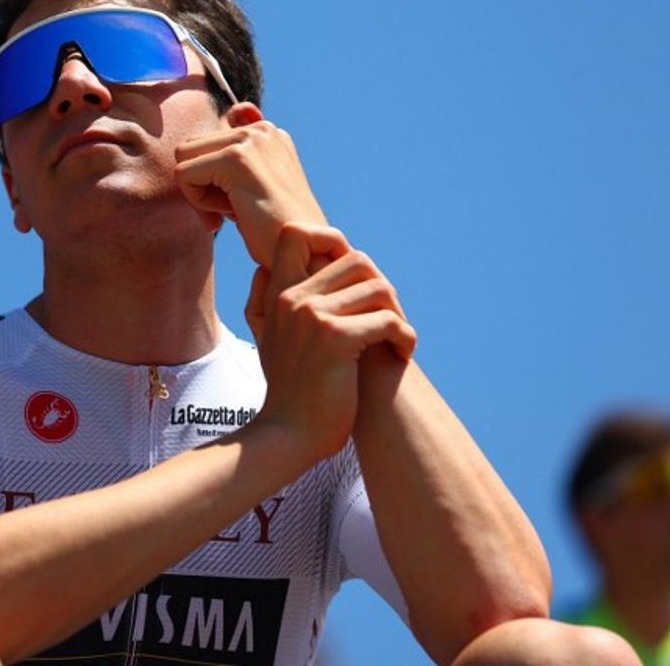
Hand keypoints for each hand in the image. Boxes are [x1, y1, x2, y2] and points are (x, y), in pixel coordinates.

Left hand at [174, 108, 325, 267]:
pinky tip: (232, 214)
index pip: (207, 140)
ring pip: (183, 157)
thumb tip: (237, 109)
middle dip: (199, 183)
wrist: (305, 251)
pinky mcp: (235, 159)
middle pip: (190, 146)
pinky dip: (198, 202)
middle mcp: (261, 128)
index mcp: (267, 132)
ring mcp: (249, 141)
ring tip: (233, 211)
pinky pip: (183, 175)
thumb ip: (240, 150)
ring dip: (198, 192)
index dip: (209, 175)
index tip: (233, 201)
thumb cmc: (278, 227)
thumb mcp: (255, 183)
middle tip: (227, 213)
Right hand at [246, 223, 416, 463]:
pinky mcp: (335, 339)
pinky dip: (404, 337)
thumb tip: (266, 268)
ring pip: (378, 289)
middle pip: (357, 259)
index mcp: (278, 293)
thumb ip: (265, 301)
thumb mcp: (267, 338)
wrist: (287, 435)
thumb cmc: (287, 391)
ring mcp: (313, 316)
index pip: (297, 233)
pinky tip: (403, 354)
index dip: (331, 240)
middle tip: (388, 319)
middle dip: (382, 288)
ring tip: (397, 340)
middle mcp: (293, 298)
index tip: (351, 277)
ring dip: (398, 315)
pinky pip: (387, 320)